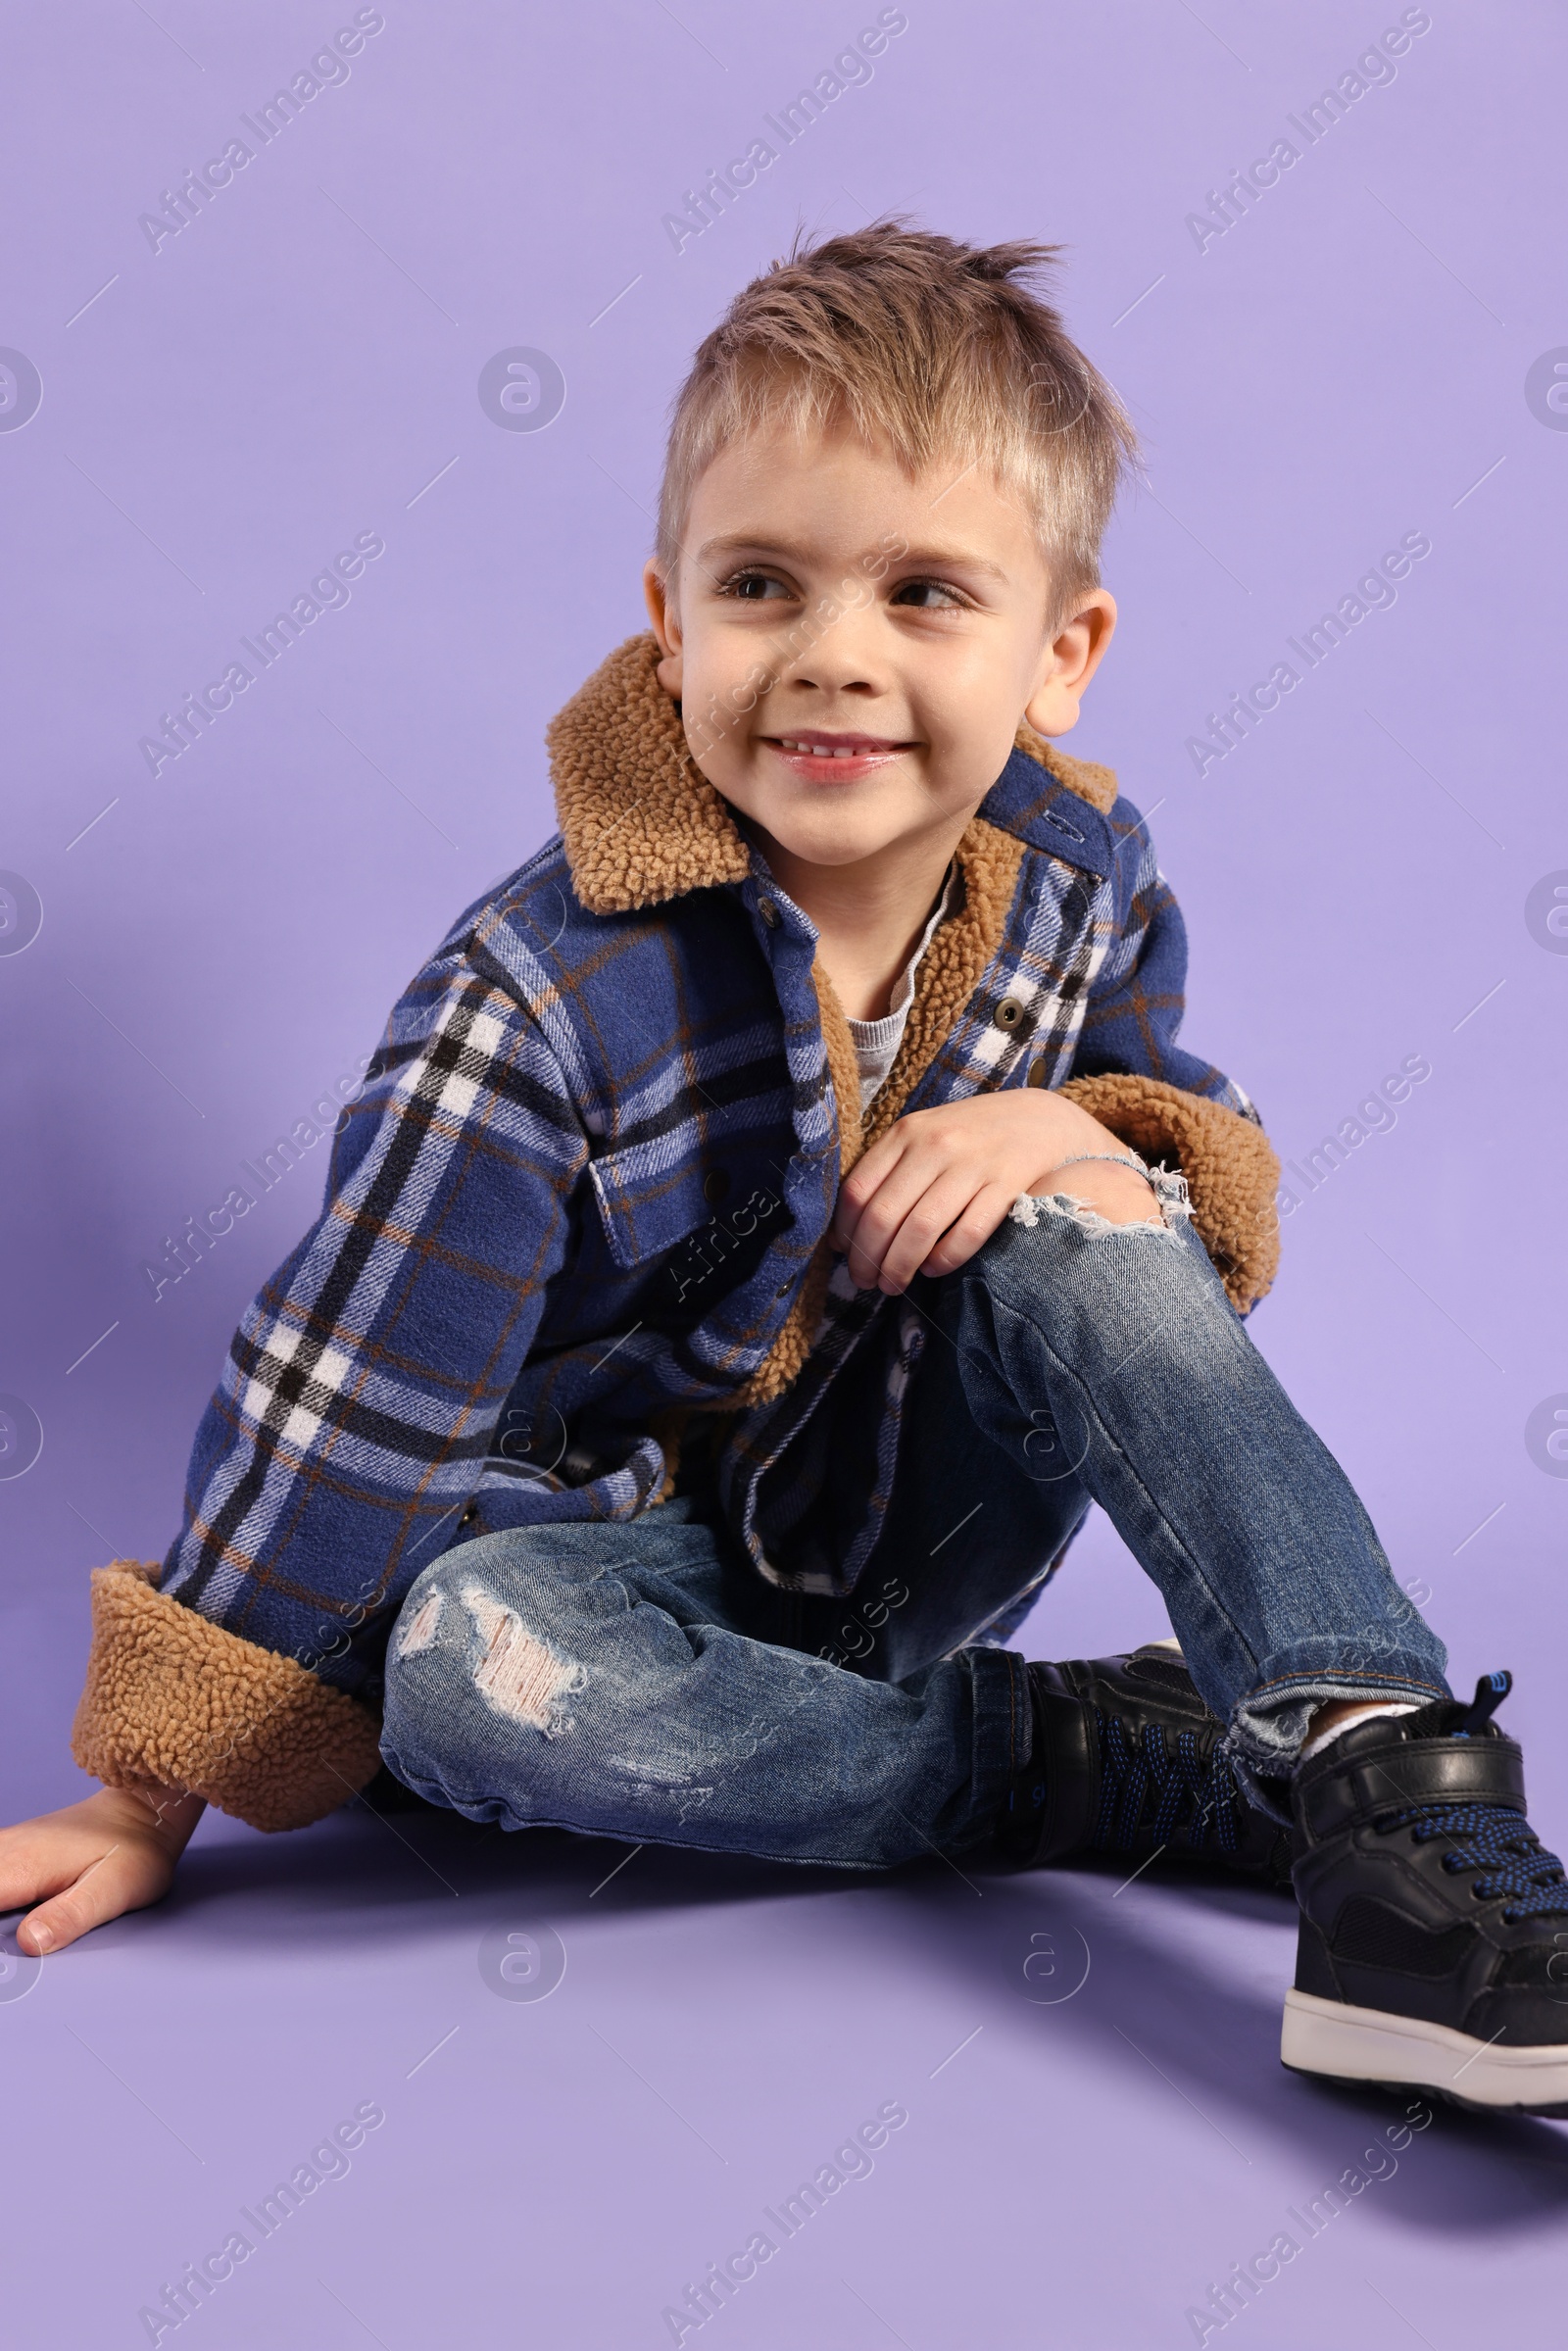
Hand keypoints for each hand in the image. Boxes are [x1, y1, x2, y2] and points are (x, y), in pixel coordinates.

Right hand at [0, 1783, 205, 1955]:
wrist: (145, 1807)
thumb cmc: (134, 1850)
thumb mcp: (115, 1889)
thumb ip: (70, 1915)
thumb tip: (28, 1944)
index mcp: (23, 1867)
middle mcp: (5, 1852)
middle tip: (4, 1964)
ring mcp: (5, 1847)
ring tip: (6, 1931)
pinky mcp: (9, 1849)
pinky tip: (7, 1909)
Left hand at [830, 1090, 1155, 1292]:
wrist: (1039, 1119)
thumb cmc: (970, 1135)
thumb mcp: (924, 1135)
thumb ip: (887, 1172)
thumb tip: (844, 1232)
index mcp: (906, 1132)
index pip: (858, 1190)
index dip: (845, 1231)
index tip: (844, 1255)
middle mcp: (935, 1145)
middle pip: (884, 1215)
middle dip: (868, 1259)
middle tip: (865, 1282)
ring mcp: (972, 1165)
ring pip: (921, 1229)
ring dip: (900, 1266)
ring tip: (893, 1285)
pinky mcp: (1006, 1185)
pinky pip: (967, 1234)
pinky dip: (944, 1259)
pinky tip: (934, 1269)